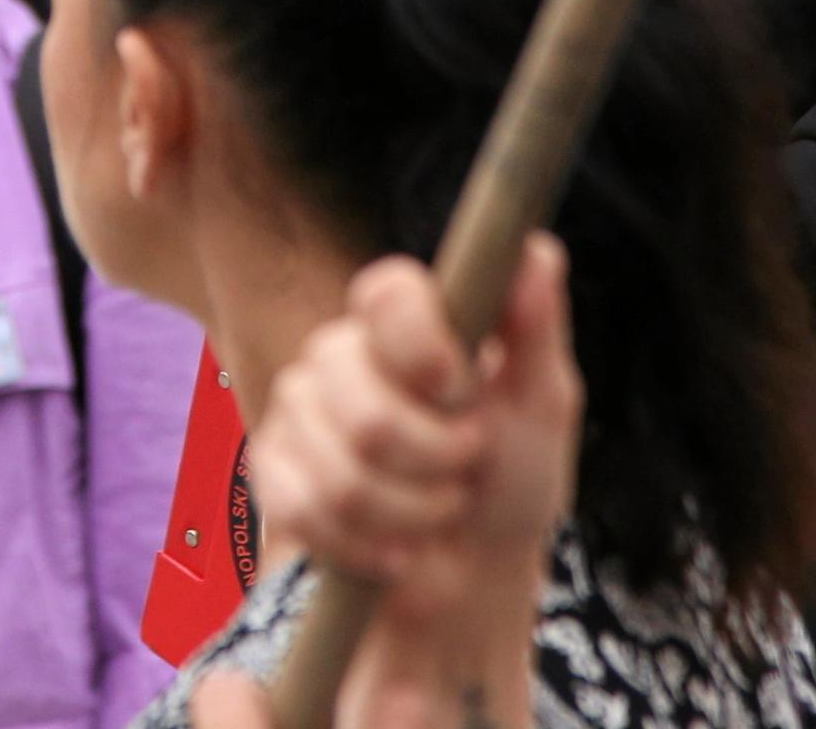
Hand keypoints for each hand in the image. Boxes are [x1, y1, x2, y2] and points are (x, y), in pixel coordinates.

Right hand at [205, 240, 582, 728]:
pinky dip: (369, 547)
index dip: (427, 353)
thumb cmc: (514, 474)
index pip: (386, 295)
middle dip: (437, 463)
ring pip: (342, 477)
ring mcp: (298, 412)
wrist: (477, 568)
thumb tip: (535, 247)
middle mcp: (338, 352)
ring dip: (413, 514)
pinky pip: (305, 514)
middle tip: (465, 465)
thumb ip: (534, 324)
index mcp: (400, 319)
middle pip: (367, 414)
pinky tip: (396, 545)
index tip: (465, 390)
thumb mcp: (543, 401)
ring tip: (436, 509)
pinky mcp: (272, 473)